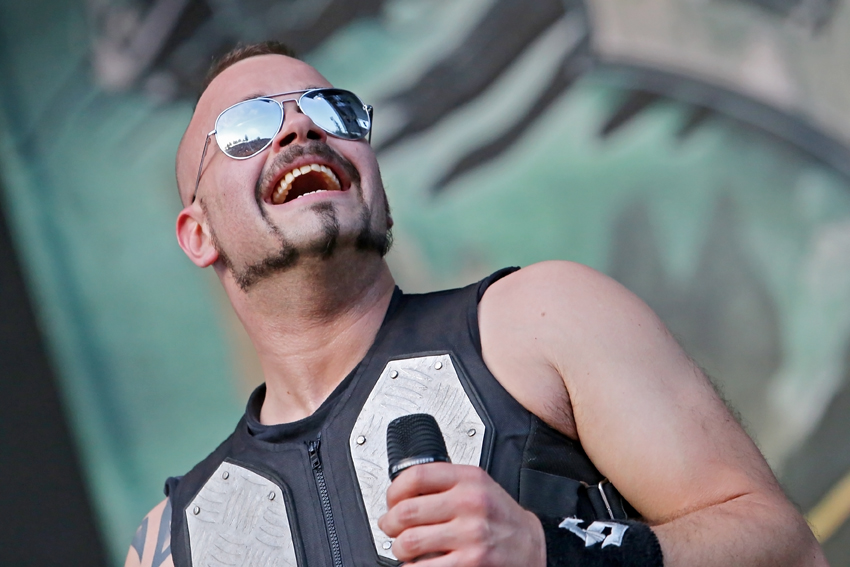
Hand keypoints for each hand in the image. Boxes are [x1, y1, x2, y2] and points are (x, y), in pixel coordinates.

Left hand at [378, 462, 545, 566]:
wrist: (530, 547)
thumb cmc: (500, 518)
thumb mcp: (479, 487)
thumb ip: (445, 484)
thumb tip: (401, 492)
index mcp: (469, 479)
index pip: (415, 477)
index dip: (394, 491)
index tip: (392, 500)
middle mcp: (471, 504)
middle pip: (406, 511)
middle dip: (390, 523)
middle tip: (390, 527)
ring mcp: (471, 535)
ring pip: (409, 542)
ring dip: (399, 548)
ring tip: (405, 548)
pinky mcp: (471, 563)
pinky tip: (419, 563)